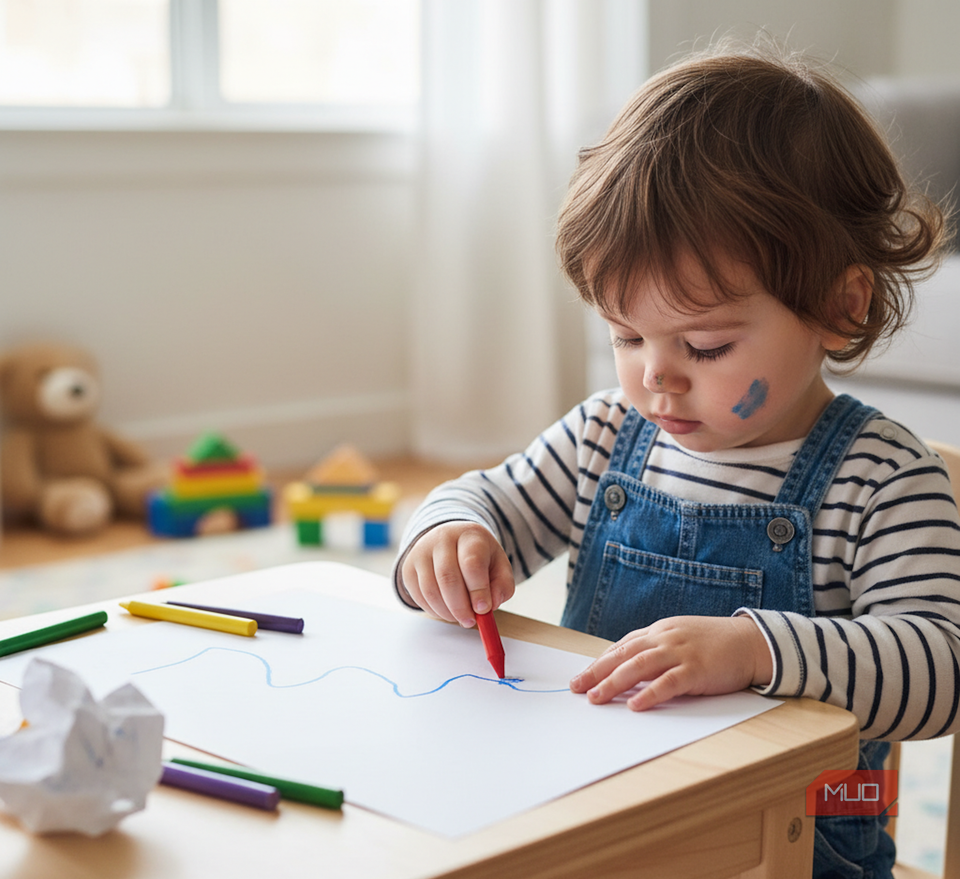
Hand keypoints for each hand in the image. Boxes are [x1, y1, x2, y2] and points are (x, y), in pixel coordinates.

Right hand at [399, 522, 514, 627]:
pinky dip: (434, 610)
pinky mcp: (408, 568)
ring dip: (447, 612)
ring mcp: (421, 552)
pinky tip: (447, 610)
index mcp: (469, 535)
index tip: (484, 609)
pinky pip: (419, 596)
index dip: (478, 590)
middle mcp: (442, 539)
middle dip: (461, 606)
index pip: (471, 563)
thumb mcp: (499, 566)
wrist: (451, 541)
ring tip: (461, 617)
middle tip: (471, 621)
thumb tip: (489, 606)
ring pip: (430, 590)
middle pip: (447, 577)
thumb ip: (502, 586)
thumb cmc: (478, 556)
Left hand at [569, 615, 772, 710]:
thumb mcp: (680, 639)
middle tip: (576, 687)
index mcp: (659, 631)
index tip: (581, 676)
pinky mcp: (696, 669)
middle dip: (596, 671)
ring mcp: (680, 652)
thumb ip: (657, 650)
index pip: (622, 646)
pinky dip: (649, 694)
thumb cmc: (714, 644)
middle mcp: (664, 638)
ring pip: (638, 666)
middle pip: (623, 654)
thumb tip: (630, 671)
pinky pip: (668, 683)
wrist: (751, 642)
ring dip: (613, 683)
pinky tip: (634, 706)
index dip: (600, 661)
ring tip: (596, 698)